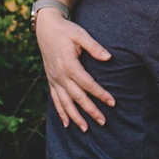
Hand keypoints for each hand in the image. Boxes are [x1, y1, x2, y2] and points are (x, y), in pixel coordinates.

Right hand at [38, 9, 114, 128]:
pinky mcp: (50, 81)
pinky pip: (55, 100)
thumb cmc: (66, 30)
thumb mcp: (80, 34)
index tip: (112, 102)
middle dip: (90, 110)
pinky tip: (66, 124)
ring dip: (75, 117)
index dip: (100, 94)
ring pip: (65, 102)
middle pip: (77, 97)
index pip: (88, 84)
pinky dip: (60, 112)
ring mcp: (54, 79)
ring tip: (85, 129)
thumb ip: (94, 47)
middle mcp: (60, 75)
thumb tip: (108, 57)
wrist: (45, 29)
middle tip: (103, 122)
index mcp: (69, 65)